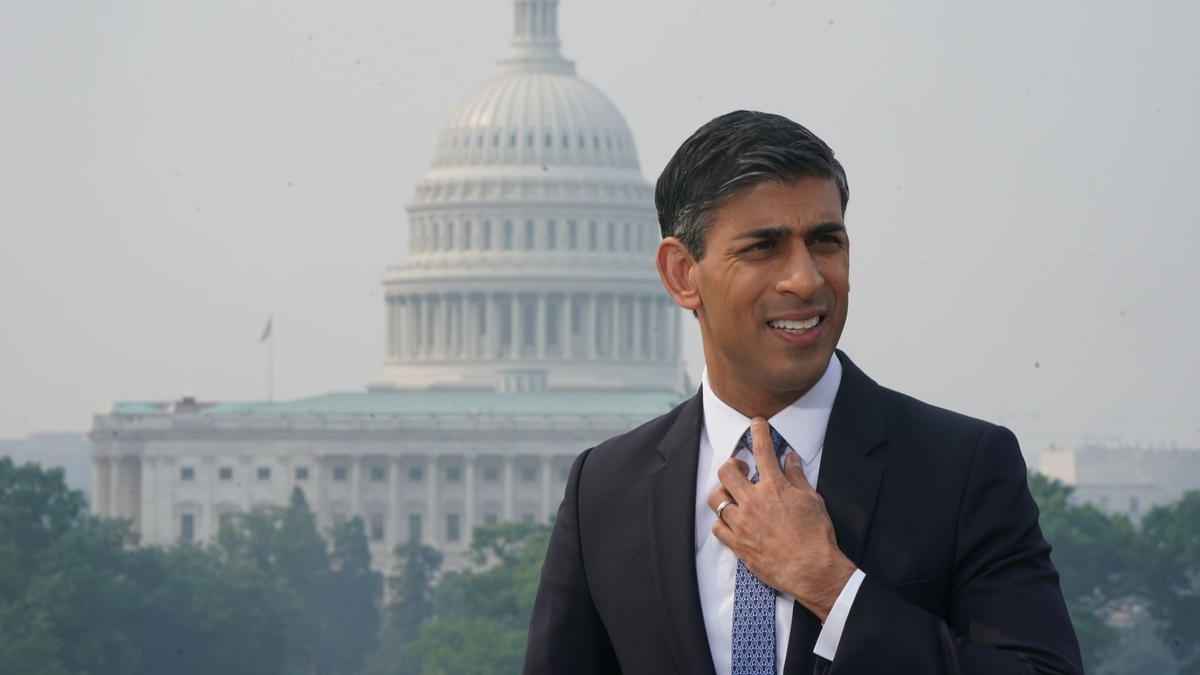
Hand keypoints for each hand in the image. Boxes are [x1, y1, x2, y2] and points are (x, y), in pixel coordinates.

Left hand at [707, 417, 856, 621]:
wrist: (812, 570)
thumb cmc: (816, 535)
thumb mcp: (813, 501)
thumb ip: (797, 477)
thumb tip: (790, 459)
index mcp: (774, 488)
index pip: (763, 451)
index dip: (758, 432)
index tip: (755, 423)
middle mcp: (753, 502)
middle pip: (726, 472)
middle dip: (732, 465)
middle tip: (742, 468)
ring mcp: (742, 523)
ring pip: (715, 499)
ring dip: (723, 494)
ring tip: (734, 496)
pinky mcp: (737, 544)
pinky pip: (717, 527)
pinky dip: (722, 522)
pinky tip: (732, 521)